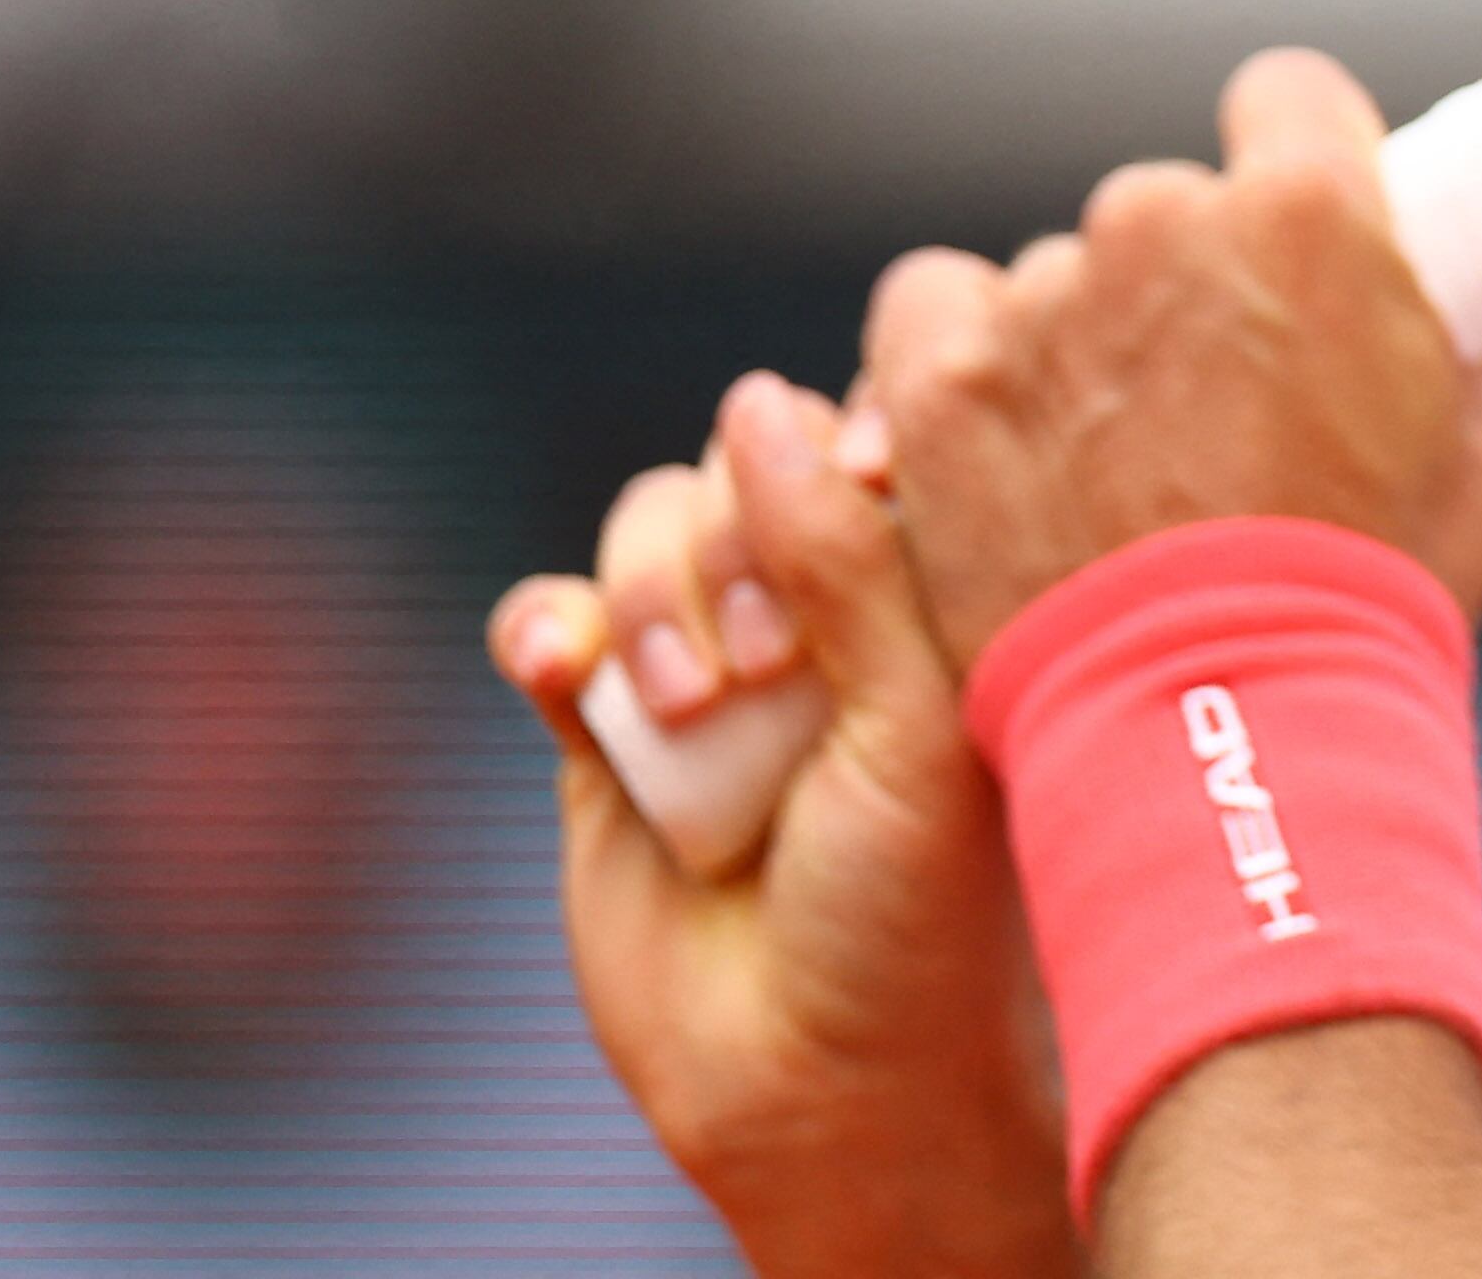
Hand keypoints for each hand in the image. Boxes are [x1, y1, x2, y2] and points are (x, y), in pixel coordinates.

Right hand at [488, 372, 1077, 1278]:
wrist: (820, 1081)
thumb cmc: (916, 906)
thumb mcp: (914, 718)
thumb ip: (846, 558)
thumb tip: (758, 401)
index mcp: (935, 586)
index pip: (879, 435)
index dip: (853, 439)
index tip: (869, 474)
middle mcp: (824, 608)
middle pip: (745, 466)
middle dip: (738, 536)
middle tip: (766, 657)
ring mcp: (711, 665)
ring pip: (646, 529)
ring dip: (652, 589)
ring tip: (691, 704)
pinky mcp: (604, 733)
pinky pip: (549, 625)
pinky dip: (547, 629)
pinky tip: (567, 673)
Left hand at [867, 47, 1481, 664]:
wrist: (1229, 738)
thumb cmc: (1374, 604)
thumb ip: (1449, 340)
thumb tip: (1431, 308)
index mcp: (1314, 212)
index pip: (1291, 96)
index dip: (1302, 161)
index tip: (1299, 231)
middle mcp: (1163, 223)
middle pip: (1170, 206)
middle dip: (1193, 285)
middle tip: (1218, 408)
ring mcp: (1041, 301)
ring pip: (1059, 276)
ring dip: (1084, 345)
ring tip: (1114, 476)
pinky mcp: (936, 382)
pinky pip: (935, 313)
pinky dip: (960, 365)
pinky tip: (1007, 445)